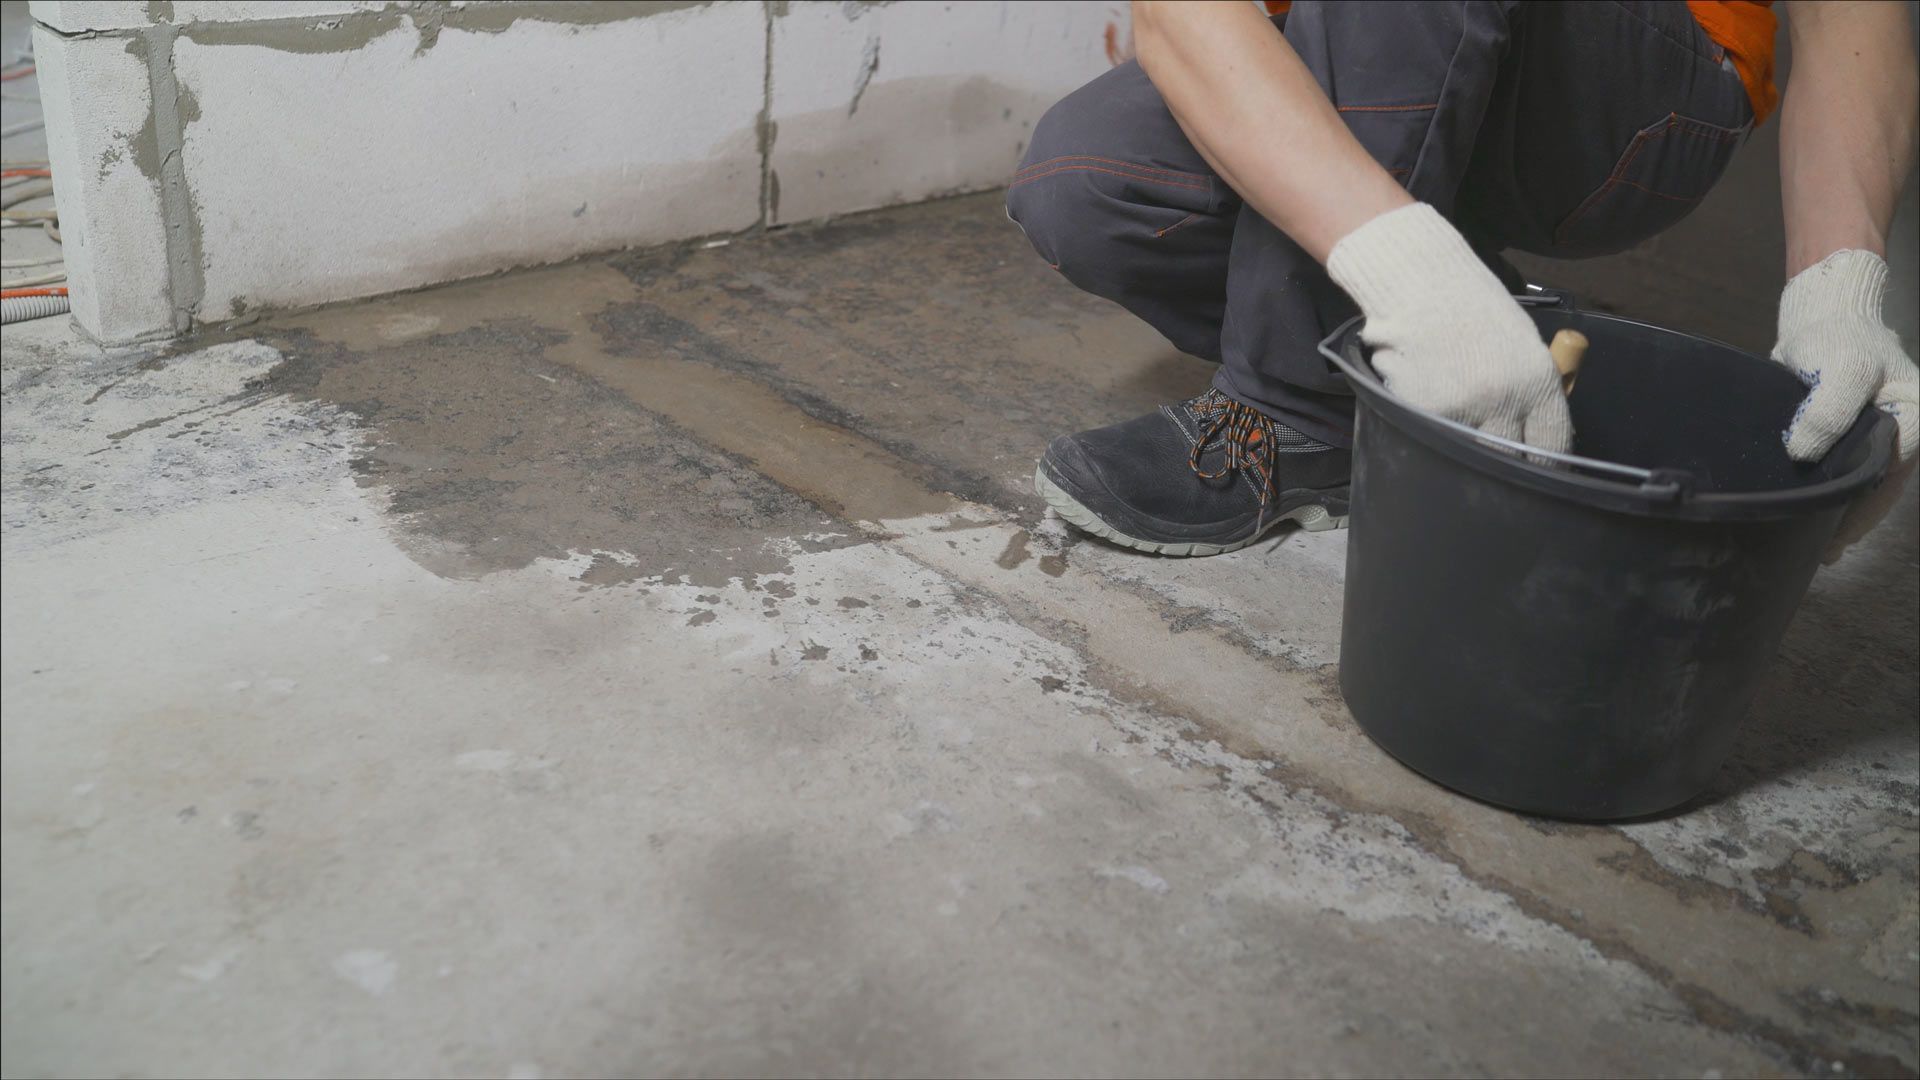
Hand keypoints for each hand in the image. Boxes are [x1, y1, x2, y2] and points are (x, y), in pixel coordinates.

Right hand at [1328, 204, 1571, 452]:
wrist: (1421, 285)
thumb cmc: (1475, 311)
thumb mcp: (1523, 348)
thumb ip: (1532, 393)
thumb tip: (1534, 437)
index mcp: (1538, 382)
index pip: (1551, 445)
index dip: (1544, 466)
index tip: (1536, 474)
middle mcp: (1504, 400)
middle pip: (1510, 459)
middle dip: (1504, 464)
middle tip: (1496, 462)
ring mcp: (1461, 408)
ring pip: (1467, 453)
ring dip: (1464, 447)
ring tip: (1457, 418)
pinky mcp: (1422, 412)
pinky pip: (1432, 434)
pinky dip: (1430, 426)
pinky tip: (1430, 396)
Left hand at [1771, 249, 1919, 560]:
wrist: (1822, 318)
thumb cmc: (1838, 338)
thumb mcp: (1839, 366)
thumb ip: (1827, 408)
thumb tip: (1803, 453)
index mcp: (1916, 414)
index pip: (1893, 469)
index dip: (1864, 504)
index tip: (1833, 530)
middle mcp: (1908, 430)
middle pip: (1884, 484)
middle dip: (1855, 518)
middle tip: (1822, 550)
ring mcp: (1884, 435)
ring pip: (1869, 484)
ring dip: (1844, 513)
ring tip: (1819, 546)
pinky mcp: (1858, 437)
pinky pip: (1852, 474)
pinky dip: (1836, 496)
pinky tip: (1817, 521)